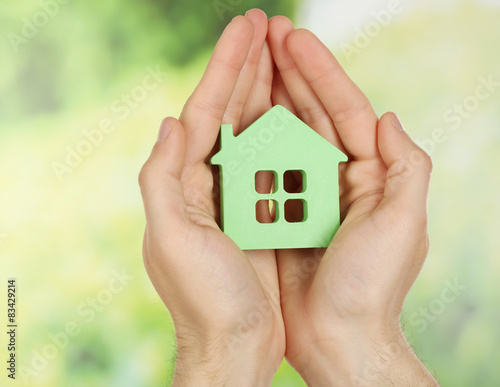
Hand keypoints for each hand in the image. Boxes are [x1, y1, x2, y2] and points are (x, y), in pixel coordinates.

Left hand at [139, 11, 283, 385]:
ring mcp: (236, 195)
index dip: (225, 68)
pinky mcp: (260, 212)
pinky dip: (283, 133)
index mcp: (184, 183)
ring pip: (253, 132)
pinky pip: (274, 163)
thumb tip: (171, 122)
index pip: (205, 111)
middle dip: (247, 68)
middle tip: (266, 27)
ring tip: (281, 53)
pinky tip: (295, 109)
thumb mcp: (172, 239)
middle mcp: (207, 183)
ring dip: (267, 91)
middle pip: (229, 113)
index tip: (246, 30)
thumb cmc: (205, 298)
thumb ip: (162, 178)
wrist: (235, 343)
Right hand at [268, 17, 437, 384]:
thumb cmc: (371, 286)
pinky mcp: (278, 213)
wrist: (338, 339)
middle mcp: (337, 178)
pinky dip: (249, 141)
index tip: (292, 38)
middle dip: (289, 71)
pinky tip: (234, 115)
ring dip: (266, 96)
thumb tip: (387, 117)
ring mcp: (304, 193)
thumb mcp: (403, 223)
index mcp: (369, 174)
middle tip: (265, 33)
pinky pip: (261, 169)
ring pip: (283, 135)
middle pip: (311, 113)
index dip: (319, 70)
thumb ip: (405, 166)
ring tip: (249, 60)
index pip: (344, 108)